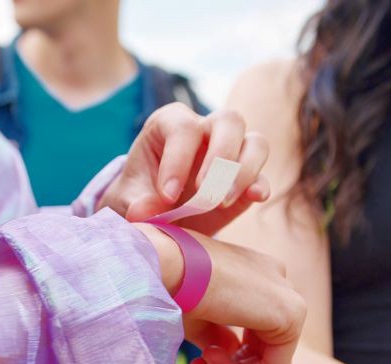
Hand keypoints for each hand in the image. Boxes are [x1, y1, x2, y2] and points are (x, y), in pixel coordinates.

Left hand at [100, 104, 269, 235]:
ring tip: (222, 202)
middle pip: (229, 121)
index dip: (178, 159)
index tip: (167, 195)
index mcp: (170, 123)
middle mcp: (206, 129)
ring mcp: (231, 152)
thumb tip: (144, 211)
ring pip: (255, 143)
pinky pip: (262, 175)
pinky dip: (260, 186)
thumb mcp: (128, 199)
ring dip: (243, 172)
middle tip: (204, 193)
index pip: (183, 128)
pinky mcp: (246, 179)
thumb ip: (135, 202)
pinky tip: (254, 198)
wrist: (157, 216)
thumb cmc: (140, 196)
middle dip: (220, 156)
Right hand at [135, 224, 305, 363]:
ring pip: (272, 360)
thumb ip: (220, 338)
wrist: (172, 267)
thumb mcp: (201, 317)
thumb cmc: (178, 286)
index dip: (236, 358)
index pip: (259, 330)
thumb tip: (230, 358)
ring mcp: (289, 297)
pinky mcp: (292, 314)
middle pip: (268, 347)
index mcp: (258, 275)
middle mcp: (278, 283)